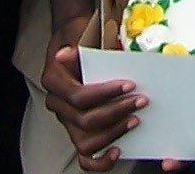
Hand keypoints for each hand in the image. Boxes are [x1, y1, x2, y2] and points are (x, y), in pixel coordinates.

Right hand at [45, 17, 142, 170]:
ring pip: (85, 142)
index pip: (79, 97)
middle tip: (141, 101)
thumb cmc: (82, 36)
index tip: (130, 85)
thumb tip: (68, 52)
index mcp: (54, 82)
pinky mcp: (78, 133)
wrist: (77, 39)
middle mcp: (57, 105)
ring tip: (135, 120)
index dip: (105, 94)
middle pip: (85, 121)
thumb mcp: (80, 34)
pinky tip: (118, 151)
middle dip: (117, 112)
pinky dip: (100, 161)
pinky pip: (85, 157)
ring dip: (114, 133)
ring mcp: (67, 122)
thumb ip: (79, 47)